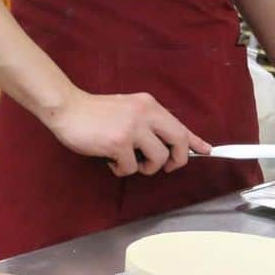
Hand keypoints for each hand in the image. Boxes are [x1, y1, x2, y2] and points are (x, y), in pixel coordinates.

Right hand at [44, 88, 210, 176]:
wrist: (67, 108)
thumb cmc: (95, 112)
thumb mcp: (128, 110)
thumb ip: (148, 122)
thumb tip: (167, 141)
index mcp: (149, 105)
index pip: (180, 125)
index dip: (195, 141)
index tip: (207, 151)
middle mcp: (146, 113)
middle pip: (179, 141)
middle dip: (177, 160)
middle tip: (165, 167)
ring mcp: (133, 128)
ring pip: (158, 159)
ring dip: (146, 167)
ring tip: (130, 162)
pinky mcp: (119, 143)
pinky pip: (132, 167)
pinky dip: (122, 169)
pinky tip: (111, 161)